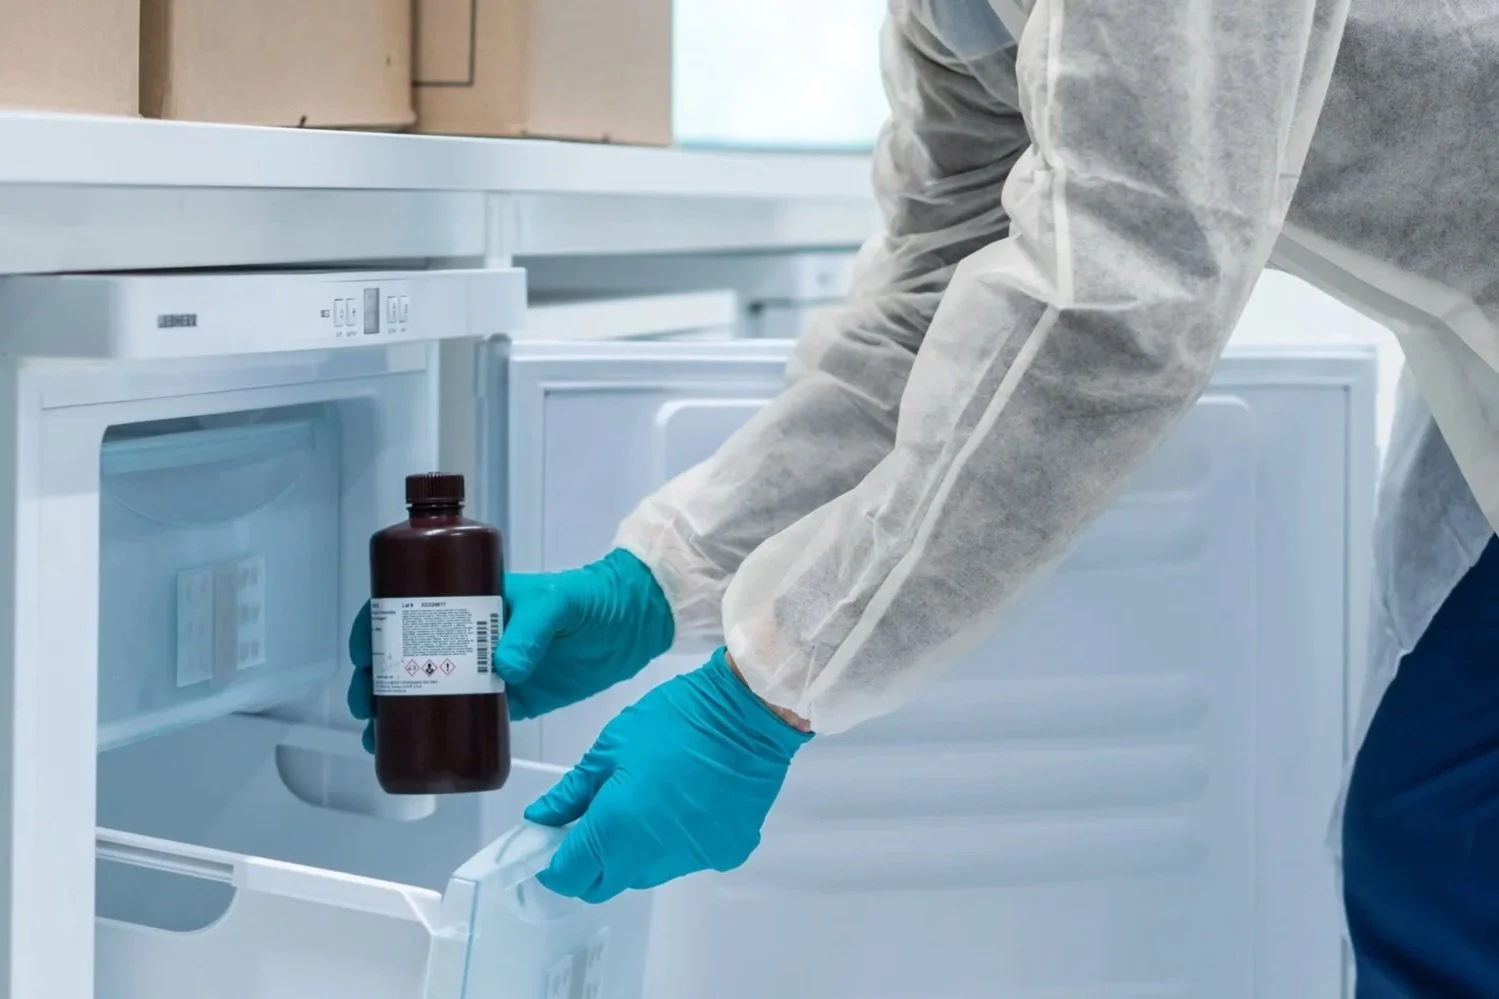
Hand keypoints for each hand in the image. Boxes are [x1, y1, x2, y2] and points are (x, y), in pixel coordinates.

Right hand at [348, 549, 674, 750]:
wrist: (632, 624)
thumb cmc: (594, 597)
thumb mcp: (557, 602)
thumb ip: (532, 629)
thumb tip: (505, 665)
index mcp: (474, 598)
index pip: (411, 605)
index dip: (378, 626)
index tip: (363, 650)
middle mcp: (473, 633)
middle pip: (408, 651)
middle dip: (375, 675)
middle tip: (363, 700)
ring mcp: (488, 667)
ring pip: (429, 686)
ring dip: (395, 706)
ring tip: (374, 731)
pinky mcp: (509, 698)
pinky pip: (464, 715)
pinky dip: (437, 731)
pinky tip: (414, 746)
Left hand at [524, 648, 811, 901]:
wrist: (746, 713)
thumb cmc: (672, 719)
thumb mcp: (611, 746)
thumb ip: (572, 791)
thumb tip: (541, 818)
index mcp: (617, 827)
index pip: (570, 877)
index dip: (555, 865)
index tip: (553, 844)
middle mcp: (652, 857)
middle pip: (607, 883)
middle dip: (592, 864)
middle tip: (595, 823)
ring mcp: (692, 860)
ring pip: (647, 873)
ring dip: (635, 851)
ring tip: (649, 803)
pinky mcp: (725, 855)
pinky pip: (687, 860)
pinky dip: (677, 842)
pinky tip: (687, 805)